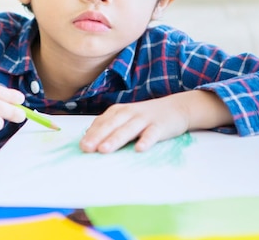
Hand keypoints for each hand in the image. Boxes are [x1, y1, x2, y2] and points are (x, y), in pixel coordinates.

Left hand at [79, 90, 231, 153]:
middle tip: (86, 148)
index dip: (91, 133)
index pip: (102, 122)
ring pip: (128, 129)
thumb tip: (90, 141)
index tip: (81, 145)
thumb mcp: (127, 118)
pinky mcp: (160, 126)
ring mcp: (145, 119)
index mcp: (119, 111)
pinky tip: (139, 149)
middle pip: (112, 125)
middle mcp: (130, 113)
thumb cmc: (146, 117)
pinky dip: (146, 140)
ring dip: (116, 139)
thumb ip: (111, 127)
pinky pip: (152, 134)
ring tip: (104, 150)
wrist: (177, 108)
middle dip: (98, 136)